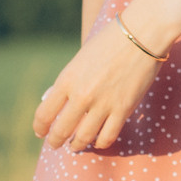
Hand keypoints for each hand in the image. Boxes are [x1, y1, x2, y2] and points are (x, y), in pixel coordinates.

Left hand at [33, 18, 163, 153]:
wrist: (141, 34)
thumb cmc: (109, 42)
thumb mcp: (80, 60)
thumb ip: (70, 82)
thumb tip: (60, 102)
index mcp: (66, 80)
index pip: (44, 113)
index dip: (40, 127)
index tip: (40, 132)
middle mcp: (81, 96)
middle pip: (61, 130)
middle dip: (55, 141)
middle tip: (54, 144)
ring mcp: (103, 105)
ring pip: (84, 138)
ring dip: (77, 145)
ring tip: (75, 146)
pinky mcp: (123, 110)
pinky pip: (107, 136)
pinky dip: (100, 143)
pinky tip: (98, 142)